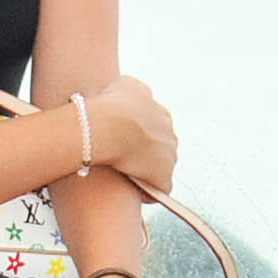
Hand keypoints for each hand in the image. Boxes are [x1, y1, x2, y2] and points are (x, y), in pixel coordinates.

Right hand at [74, 76, 180, 191]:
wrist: (108, 126)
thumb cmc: (108, 105)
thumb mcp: (124, 85)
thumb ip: (133, 91)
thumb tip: (128, 99)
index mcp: (161, 113)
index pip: (155, 127)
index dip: (139, 136)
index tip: (123, 142)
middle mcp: (169, 132)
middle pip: (160, 147)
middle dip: (145, 153)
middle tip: (123, 161)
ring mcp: (169, 155)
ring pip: (160, 167)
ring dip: (147, 172)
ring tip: (128, 178)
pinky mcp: (163, 176)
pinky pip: (160, 188)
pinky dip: (149, 191)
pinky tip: (135, 192)